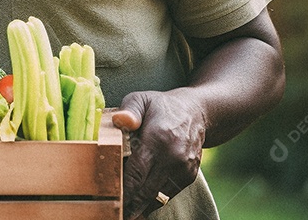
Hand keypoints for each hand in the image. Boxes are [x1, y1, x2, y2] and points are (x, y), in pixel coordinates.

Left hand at [113, 89, 206, 218]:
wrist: (196, 112)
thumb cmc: (161, 106)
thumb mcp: (142, 99)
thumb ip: (129, 110)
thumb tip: (120, 120)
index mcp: (158, 139)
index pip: (137, 172)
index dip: (123, 189)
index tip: (111, 200)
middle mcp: (172, 157)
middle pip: (146, 189)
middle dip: (130, 203)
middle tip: (116, 214)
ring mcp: (183, 169)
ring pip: (158, 196)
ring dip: (142, 205)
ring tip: (127, 213)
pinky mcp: (188, 176)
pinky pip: (169, 194)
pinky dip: (155, 201)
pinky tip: (141, 205)